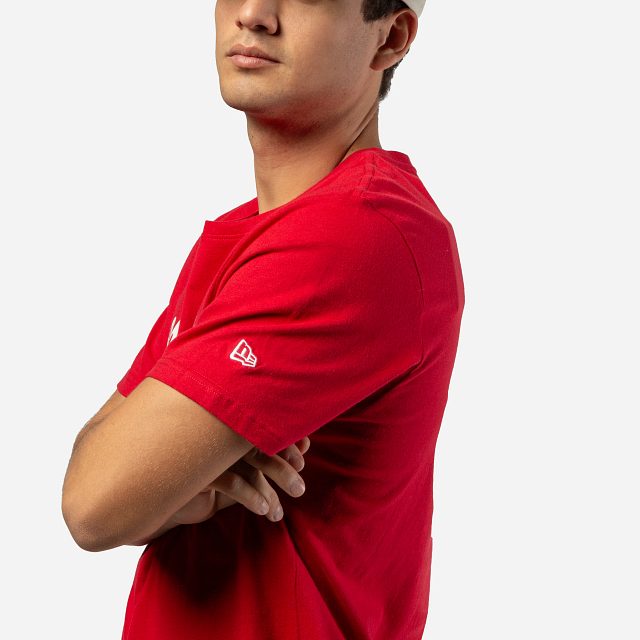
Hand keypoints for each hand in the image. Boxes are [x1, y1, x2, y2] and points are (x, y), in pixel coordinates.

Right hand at [170, 437, 309, 525]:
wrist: (167, 494)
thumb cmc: (212, 476)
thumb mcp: (244, 469)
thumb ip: (270, 456)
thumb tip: (305, 445)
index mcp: (234, 428)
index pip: (267, 431)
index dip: (288, 443)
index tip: (302, 462)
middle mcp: (223, 435)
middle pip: (262, 447)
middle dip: (283, 470)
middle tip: (300, 490)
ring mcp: (211, 451)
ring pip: (250, 466)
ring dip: (269, 491)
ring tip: (278, 514)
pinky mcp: (199, 471)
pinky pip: (231, 482)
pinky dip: (251, 496)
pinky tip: (262, 510)